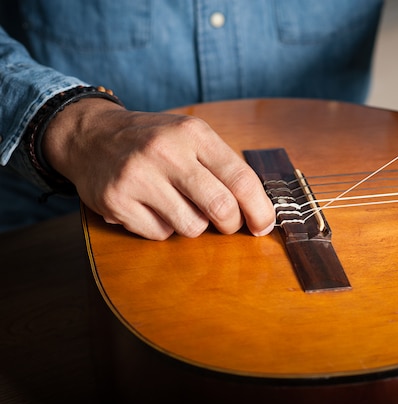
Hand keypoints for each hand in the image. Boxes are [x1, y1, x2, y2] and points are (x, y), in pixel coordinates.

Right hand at [42, 99, 275, 239]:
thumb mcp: (190, 137)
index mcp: (193, 133)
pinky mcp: (116, 201)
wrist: (91, 136)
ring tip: (178, 204)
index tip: (264, 225)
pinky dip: (163, 228)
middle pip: (221, 207)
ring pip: (191, 227)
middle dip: (231, 224)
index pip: (240, 178)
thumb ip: (224, 166)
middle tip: (227, 223)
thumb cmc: (153, 141)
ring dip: (193, 224)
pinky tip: (152, 208)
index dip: (259, 209)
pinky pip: (160, 235)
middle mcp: (165, 152)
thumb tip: (259, 209)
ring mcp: (138, 177)